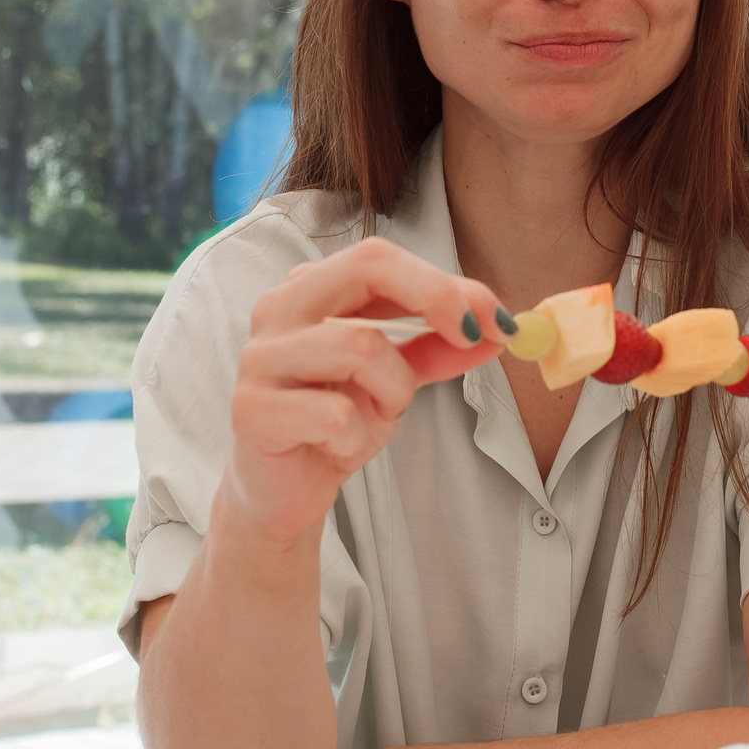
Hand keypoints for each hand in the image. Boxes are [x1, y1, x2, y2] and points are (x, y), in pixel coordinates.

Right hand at [226, 237, 506, 546]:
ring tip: (377, 415)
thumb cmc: (335, 422)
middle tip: (474, 337)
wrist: (284, 491)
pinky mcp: (250, 409)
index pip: (380, 258)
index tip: (494, 319)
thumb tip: (498, 329)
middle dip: (434, 298)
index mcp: (312, 289)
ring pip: (358, 345)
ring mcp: (260, 357)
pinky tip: (339, 446)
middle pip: (366, 268)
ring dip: (393, 389)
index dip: (443, 282)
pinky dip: (357, 435)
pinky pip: (334, 413)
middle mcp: (279, 308)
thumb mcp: (398, 378)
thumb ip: (440, 348)